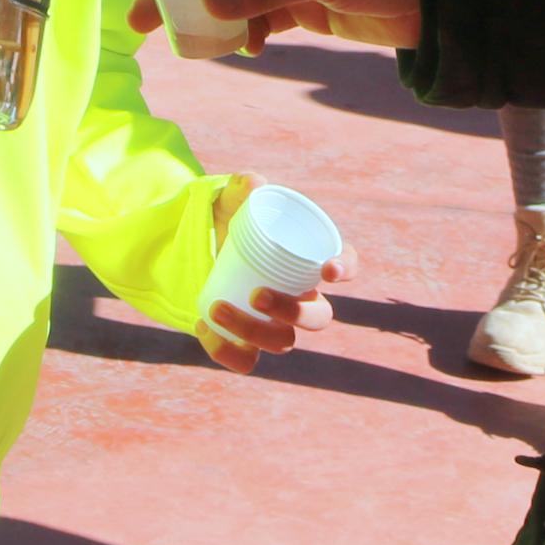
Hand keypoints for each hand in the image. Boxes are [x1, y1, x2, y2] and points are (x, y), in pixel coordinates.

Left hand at [200, 185, 348, 373]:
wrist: (199, 246)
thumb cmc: (232, 219)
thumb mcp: (233, 199)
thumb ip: (243, 186)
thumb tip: (255, 184)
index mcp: (311, 260)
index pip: (345, 265)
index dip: (346, 269)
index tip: (328, 269)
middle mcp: (302, 299)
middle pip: (318, 319)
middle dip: (293, 312)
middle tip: (257, 294)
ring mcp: (277, 324)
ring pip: (281, 342)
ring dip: (251, 330)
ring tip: (216, 306)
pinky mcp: (248, 343)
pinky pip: (246, 361)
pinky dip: (225, 351)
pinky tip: (203, 326)